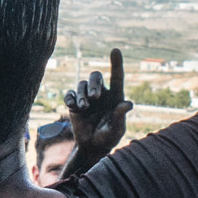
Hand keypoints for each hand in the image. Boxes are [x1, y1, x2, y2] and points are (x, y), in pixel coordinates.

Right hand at [62, 49, 129, 167]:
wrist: (92, 147)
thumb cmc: (109, 137)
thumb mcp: (116, 129)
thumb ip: (120, 116)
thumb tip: (128, 103)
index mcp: (115, 96)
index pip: (117, 76)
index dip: (116, 63)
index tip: (115, 50)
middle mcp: (101, 93)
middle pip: (95, 76)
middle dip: (94, 83)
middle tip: (94, 97)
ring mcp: (86, 97)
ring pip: (81, 85)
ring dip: (82, 95)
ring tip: (83, 108)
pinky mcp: (74, 104)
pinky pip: (69, 94)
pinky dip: (70, 98)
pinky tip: (73, 107)